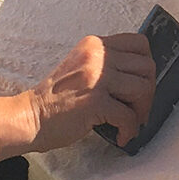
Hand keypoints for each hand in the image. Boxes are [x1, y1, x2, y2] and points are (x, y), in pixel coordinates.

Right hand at [26, 31, 155, 151]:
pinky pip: (128, 115)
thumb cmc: (57, 98)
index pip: (140, 43)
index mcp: (95, 44)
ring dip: (141, 111)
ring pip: (143, 88)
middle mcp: (98, 55)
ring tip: (130, 124)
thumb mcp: (83, 67)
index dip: (147, 67)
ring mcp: (97, 77)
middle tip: (138, 111)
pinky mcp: (95, 102)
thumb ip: (107, 64)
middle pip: (147, 66)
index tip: (141, 86)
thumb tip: (141, 78)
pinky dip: (129, 129)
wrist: (29, 117)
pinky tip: (120, 136)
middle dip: (148, 92)